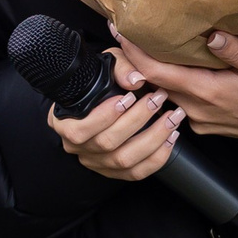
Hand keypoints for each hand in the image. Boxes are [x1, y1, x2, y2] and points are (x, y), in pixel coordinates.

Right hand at [44, 58, 184, 182]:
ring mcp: (96, 162)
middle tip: (159, 98)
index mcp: (65, 124)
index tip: (128, 97)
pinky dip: (157, 157)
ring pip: (124, 160)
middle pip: (107, 143)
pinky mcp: (115, 172)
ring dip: (153, 138)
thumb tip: (135, 80)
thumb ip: (120, 68)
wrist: (105, 95)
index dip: (105, 116)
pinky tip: (171, 138)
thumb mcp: (108, 64)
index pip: (80, 129)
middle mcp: (78, 148)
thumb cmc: (102, 80)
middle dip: (138, 120)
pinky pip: (136, 173)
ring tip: (172, 117)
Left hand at [112, 32, 237, 142]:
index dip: (133, 53)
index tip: (118, 30)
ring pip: (162, 93)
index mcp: (206, 91)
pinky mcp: (201, 124)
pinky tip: (169, 68)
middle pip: (151, 83)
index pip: (156, 72)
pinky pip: (176, 102)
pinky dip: (167, 85)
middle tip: (123, 32)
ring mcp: (196, 119)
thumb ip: (237, 49)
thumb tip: (210, 34)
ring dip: (149, 72)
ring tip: (140, 46)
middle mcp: (195, 108)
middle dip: (134, 60)